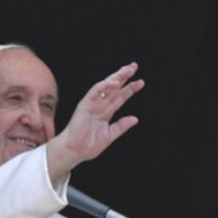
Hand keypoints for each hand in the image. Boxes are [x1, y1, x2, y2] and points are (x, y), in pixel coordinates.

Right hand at [47, 62, 144, 181]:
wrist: (76, 151)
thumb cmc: (89, 145)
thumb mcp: (110, 135)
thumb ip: (121, 126)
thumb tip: (135, 118)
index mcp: (106, 112)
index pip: (120, 97)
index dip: (130, 89)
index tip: (141, 82)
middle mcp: (100, 106)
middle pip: (114, 88)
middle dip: (124, 77)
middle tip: (134, 66)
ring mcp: (92, 104)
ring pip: (106, 87)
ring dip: (117, 77)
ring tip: (127, 70)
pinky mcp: (85, 104)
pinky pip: (95, 91)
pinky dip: (104, 86)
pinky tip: (114, 82)